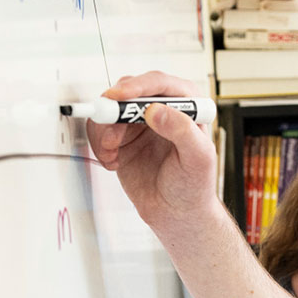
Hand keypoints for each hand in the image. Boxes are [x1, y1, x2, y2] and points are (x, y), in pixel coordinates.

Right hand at [85, 71, 217, 229]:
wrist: (176, 213)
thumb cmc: (193, 186)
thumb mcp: (198, 158)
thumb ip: (182, 130)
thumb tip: (156, 110)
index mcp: (187, 106)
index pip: (159, 84)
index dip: (137, 87)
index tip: (120, 97)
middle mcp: (161, 109)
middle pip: (128, 92)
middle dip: (114, 112)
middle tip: (110, 135)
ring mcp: (139, 123)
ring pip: (109, 110)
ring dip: (104, 131)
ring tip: (113, 154)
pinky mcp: (122, 138)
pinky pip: (100, 129)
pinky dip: (100, 145)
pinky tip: (113, 162)